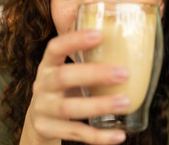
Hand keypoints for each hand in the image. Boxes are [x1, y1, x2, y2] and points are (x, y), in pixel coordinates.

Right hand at [20, 30, 128, 144]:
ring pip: (70, 108)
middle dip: (95, 74)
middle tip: (124, 73)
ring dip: (100, 105)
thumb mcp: (67, 72)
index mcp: (48, 65)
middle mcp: (42, 85)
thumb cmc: (63, 89)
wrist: (39, 120)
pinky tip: (120, 135)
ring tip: (125, 102)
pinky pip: (76, 133)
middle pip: (64, 77)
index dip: (74, 40)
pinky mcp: (47, 129)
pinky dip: (99, 136)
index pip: (55, 48)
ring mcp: (43, 109)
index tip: (100, 35)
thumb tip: (130, 47)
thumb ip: (87, 62)